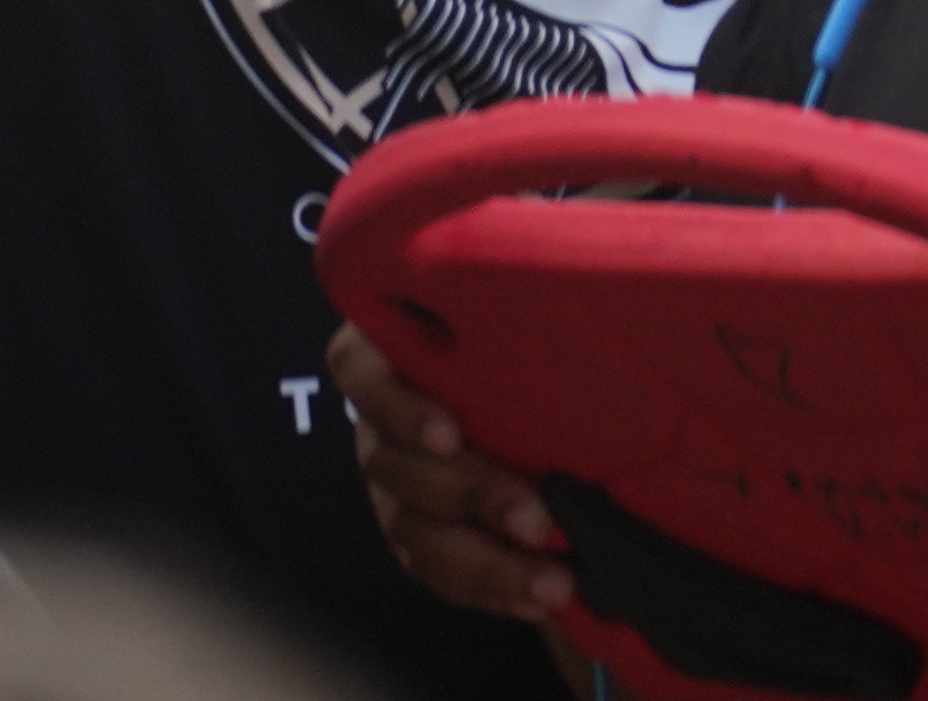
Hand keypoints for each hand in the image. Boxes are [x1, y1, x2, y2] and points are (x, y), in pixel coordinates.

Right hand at [322, 321, 577, 631]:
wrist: (533, 398)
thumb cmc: (526, 344)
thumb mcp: (513, 328)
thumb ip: (519, 332)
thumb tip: (570, 326)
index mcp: (385, 352)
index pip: (358, 370)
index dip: (400, 409)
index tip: (451, 436)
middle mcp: (377, 422)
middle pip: (397, 466)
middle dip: (473, 498)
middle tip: (537, 522)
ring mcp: (390, 484)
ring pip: (416, 532)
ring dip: (489, 565)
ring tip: (553, 583)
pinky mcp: (412, 534)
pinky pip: (437, 573)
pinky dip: (489, 590)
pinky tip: (536, 601)